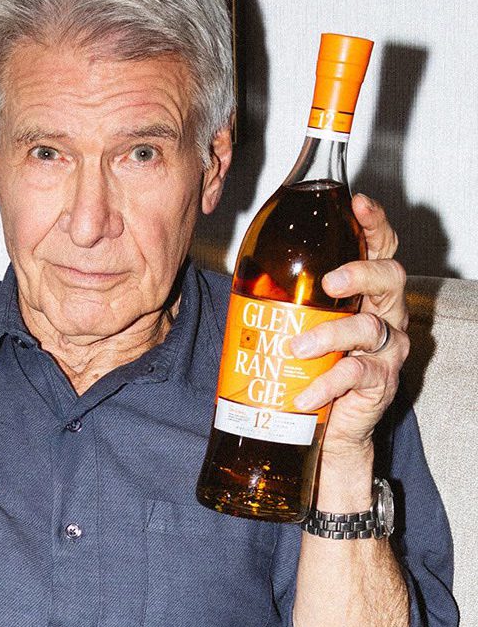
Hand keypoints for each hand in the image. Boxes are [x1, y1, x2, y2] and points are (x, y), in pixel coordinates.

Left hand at [289, 194, 408, 461]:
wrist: (321, 423)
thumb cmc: (307, 362)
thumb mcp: (293, 321)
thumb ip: (277, 293)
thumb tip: (236, 267)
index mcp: (363, 288)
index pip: (378, 246)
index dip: (373, 222)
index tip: (357, 203)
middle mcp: (383, 312)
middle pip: (390, 277)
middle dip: (362, 272)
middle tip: (330, 280)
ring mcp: (385, 348)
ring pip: (369, 327)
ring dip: (329, 335)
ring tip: (296, 348)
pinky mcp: (380, 382)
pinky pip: (358, 376)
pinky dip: (326, 383)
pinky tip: (304, 394)